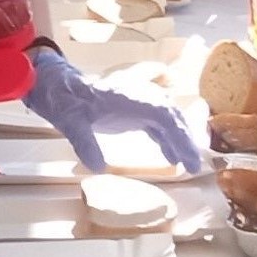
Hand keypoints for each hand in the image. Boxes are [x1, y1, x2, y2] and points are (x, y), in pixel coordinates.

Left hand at [17, 41, 208, 175]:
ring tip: (188, 164)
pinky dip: (165, 138)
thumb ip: (85, 143)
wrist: (61, 89)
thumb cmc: (67, 103)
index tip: (188, 156)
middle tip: (195, 165)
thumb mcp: (73, 123)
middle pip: (170, 116)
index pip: (162, 114)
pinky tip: (170, 156)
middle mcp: (138, 95)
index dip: (179, 135)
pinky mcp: (133, 108)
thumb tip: (97, 166)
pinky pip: (156, 123)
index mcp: (128, 97)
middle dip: (185, 140)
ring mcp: (137, 100)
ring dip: (177, 140)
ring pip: (166, 119)